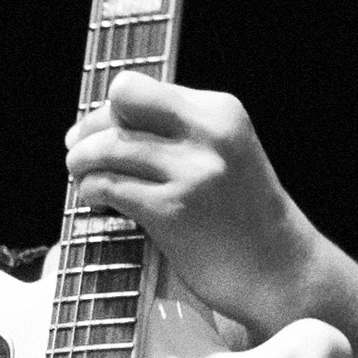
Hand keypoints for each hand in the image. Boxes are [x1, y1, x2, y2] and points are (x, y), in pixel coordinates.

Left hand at [61, 77, 319, 334]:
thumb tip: (107, 120)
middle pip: (121, 104)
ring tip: (80, 177)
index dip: (110, 109)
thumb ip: (181, 132)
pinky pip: (110, 187)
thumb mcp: (226, 154)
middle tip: (77, 153)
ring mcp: (191, 173)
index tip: (99, 130)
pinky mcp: (173, 211)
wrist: (280, 270)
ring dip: (81, 162)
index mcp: (221, 111)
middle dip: (88, 129)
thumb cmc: (244, 218)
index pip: (141, 88)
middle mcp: (207, 134)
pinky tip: (94, 200)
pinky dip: (91, 191)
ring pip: (109, 147)